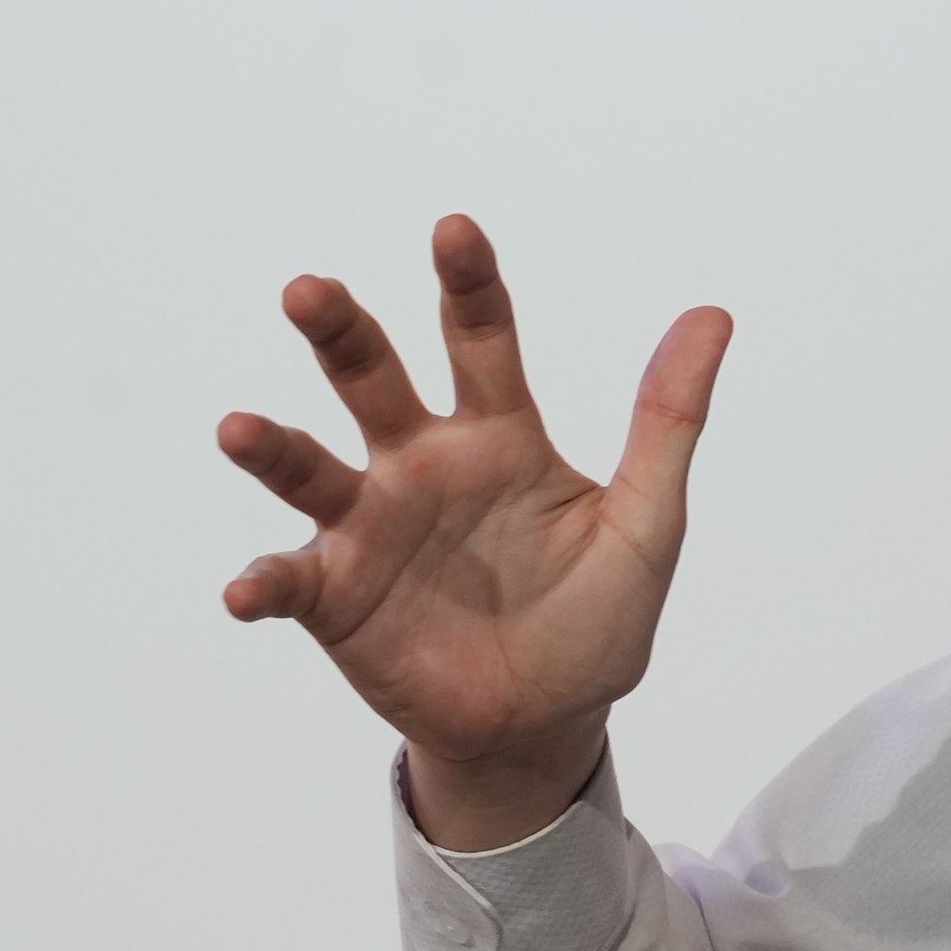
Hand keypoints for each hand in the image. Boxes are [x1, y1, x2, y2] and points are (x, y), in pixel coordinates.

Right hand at [215, 214, 730, 849]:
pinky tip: (247, 589)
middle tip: (310, 290)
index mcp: (499, 435)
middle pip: (373, 380)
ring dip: (271, 447)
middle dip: (341, 333)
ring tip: (237, 427)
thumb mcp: (647, 519)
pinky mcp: (336, 598)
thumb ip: (670, 419)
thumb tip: (713, 313)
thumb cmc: (596, 615)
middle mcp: (423, 466)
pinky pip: (288, 581)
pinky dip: (262, 582)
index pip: (480, 339)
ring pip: (310, 469)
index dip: (468, 283)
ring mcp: (371, 529)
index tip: (454, 228)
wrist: (551, 722)